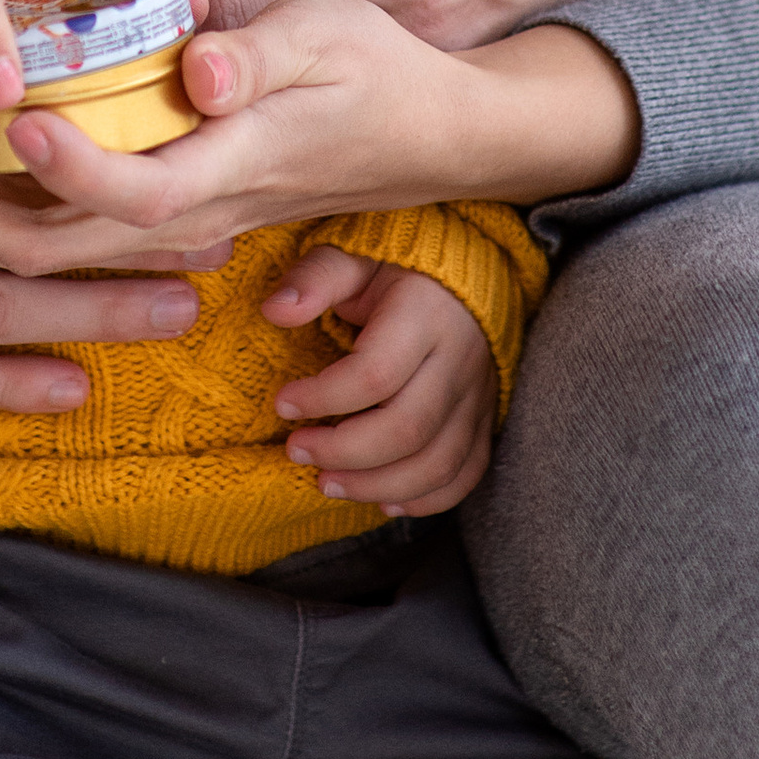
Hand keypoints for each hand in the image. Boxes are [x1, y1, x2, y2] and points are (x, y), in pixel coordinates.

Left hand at [0, 0, 636, 274]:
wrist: (433, 135)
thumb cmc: (380, 69)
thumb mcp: (335, 34)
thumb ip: (263, 54)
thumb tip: (199, 68)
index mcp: (228, 171)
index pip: (128, 198)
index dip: (62, 173)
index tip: (9, 123)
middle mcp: (193, 217)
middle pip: (57, 252)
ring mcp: (179, 226)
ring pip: (52, 255)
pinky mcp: (170, 216)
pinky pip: (70, 238)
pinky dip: (4, 212)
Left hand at [12, 0, 743, 41]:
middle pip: (220, 0)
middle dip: (117, 20)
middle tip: (24, 24)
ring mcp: (411, 22)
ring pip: (265, 66)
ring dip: (166, 73)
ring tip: (70, 71)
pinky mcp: (429, 59)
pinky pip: (320, 86)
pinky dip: (244, 94)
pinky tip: (172, 95)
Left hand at [264, 259, 498, 514]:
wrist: (462, 278)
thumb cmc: (394, 269)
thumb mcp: (354, 258)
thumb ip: (316, 277)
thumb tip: (274, 309)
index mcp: (425, 313)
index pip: (375, 374)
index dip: (323, 398)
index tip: (282, 403)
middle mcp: (459, 358)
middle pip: (407, 428)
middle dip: (344, 452)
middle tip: (297, 452)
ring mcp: (478, 394)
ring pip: (437, 462)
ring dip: (377, 485)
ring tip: (327, 483)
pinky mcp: (484, 417)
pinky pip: (466, 473)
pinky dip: (425, 498)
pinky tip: (382, 500)